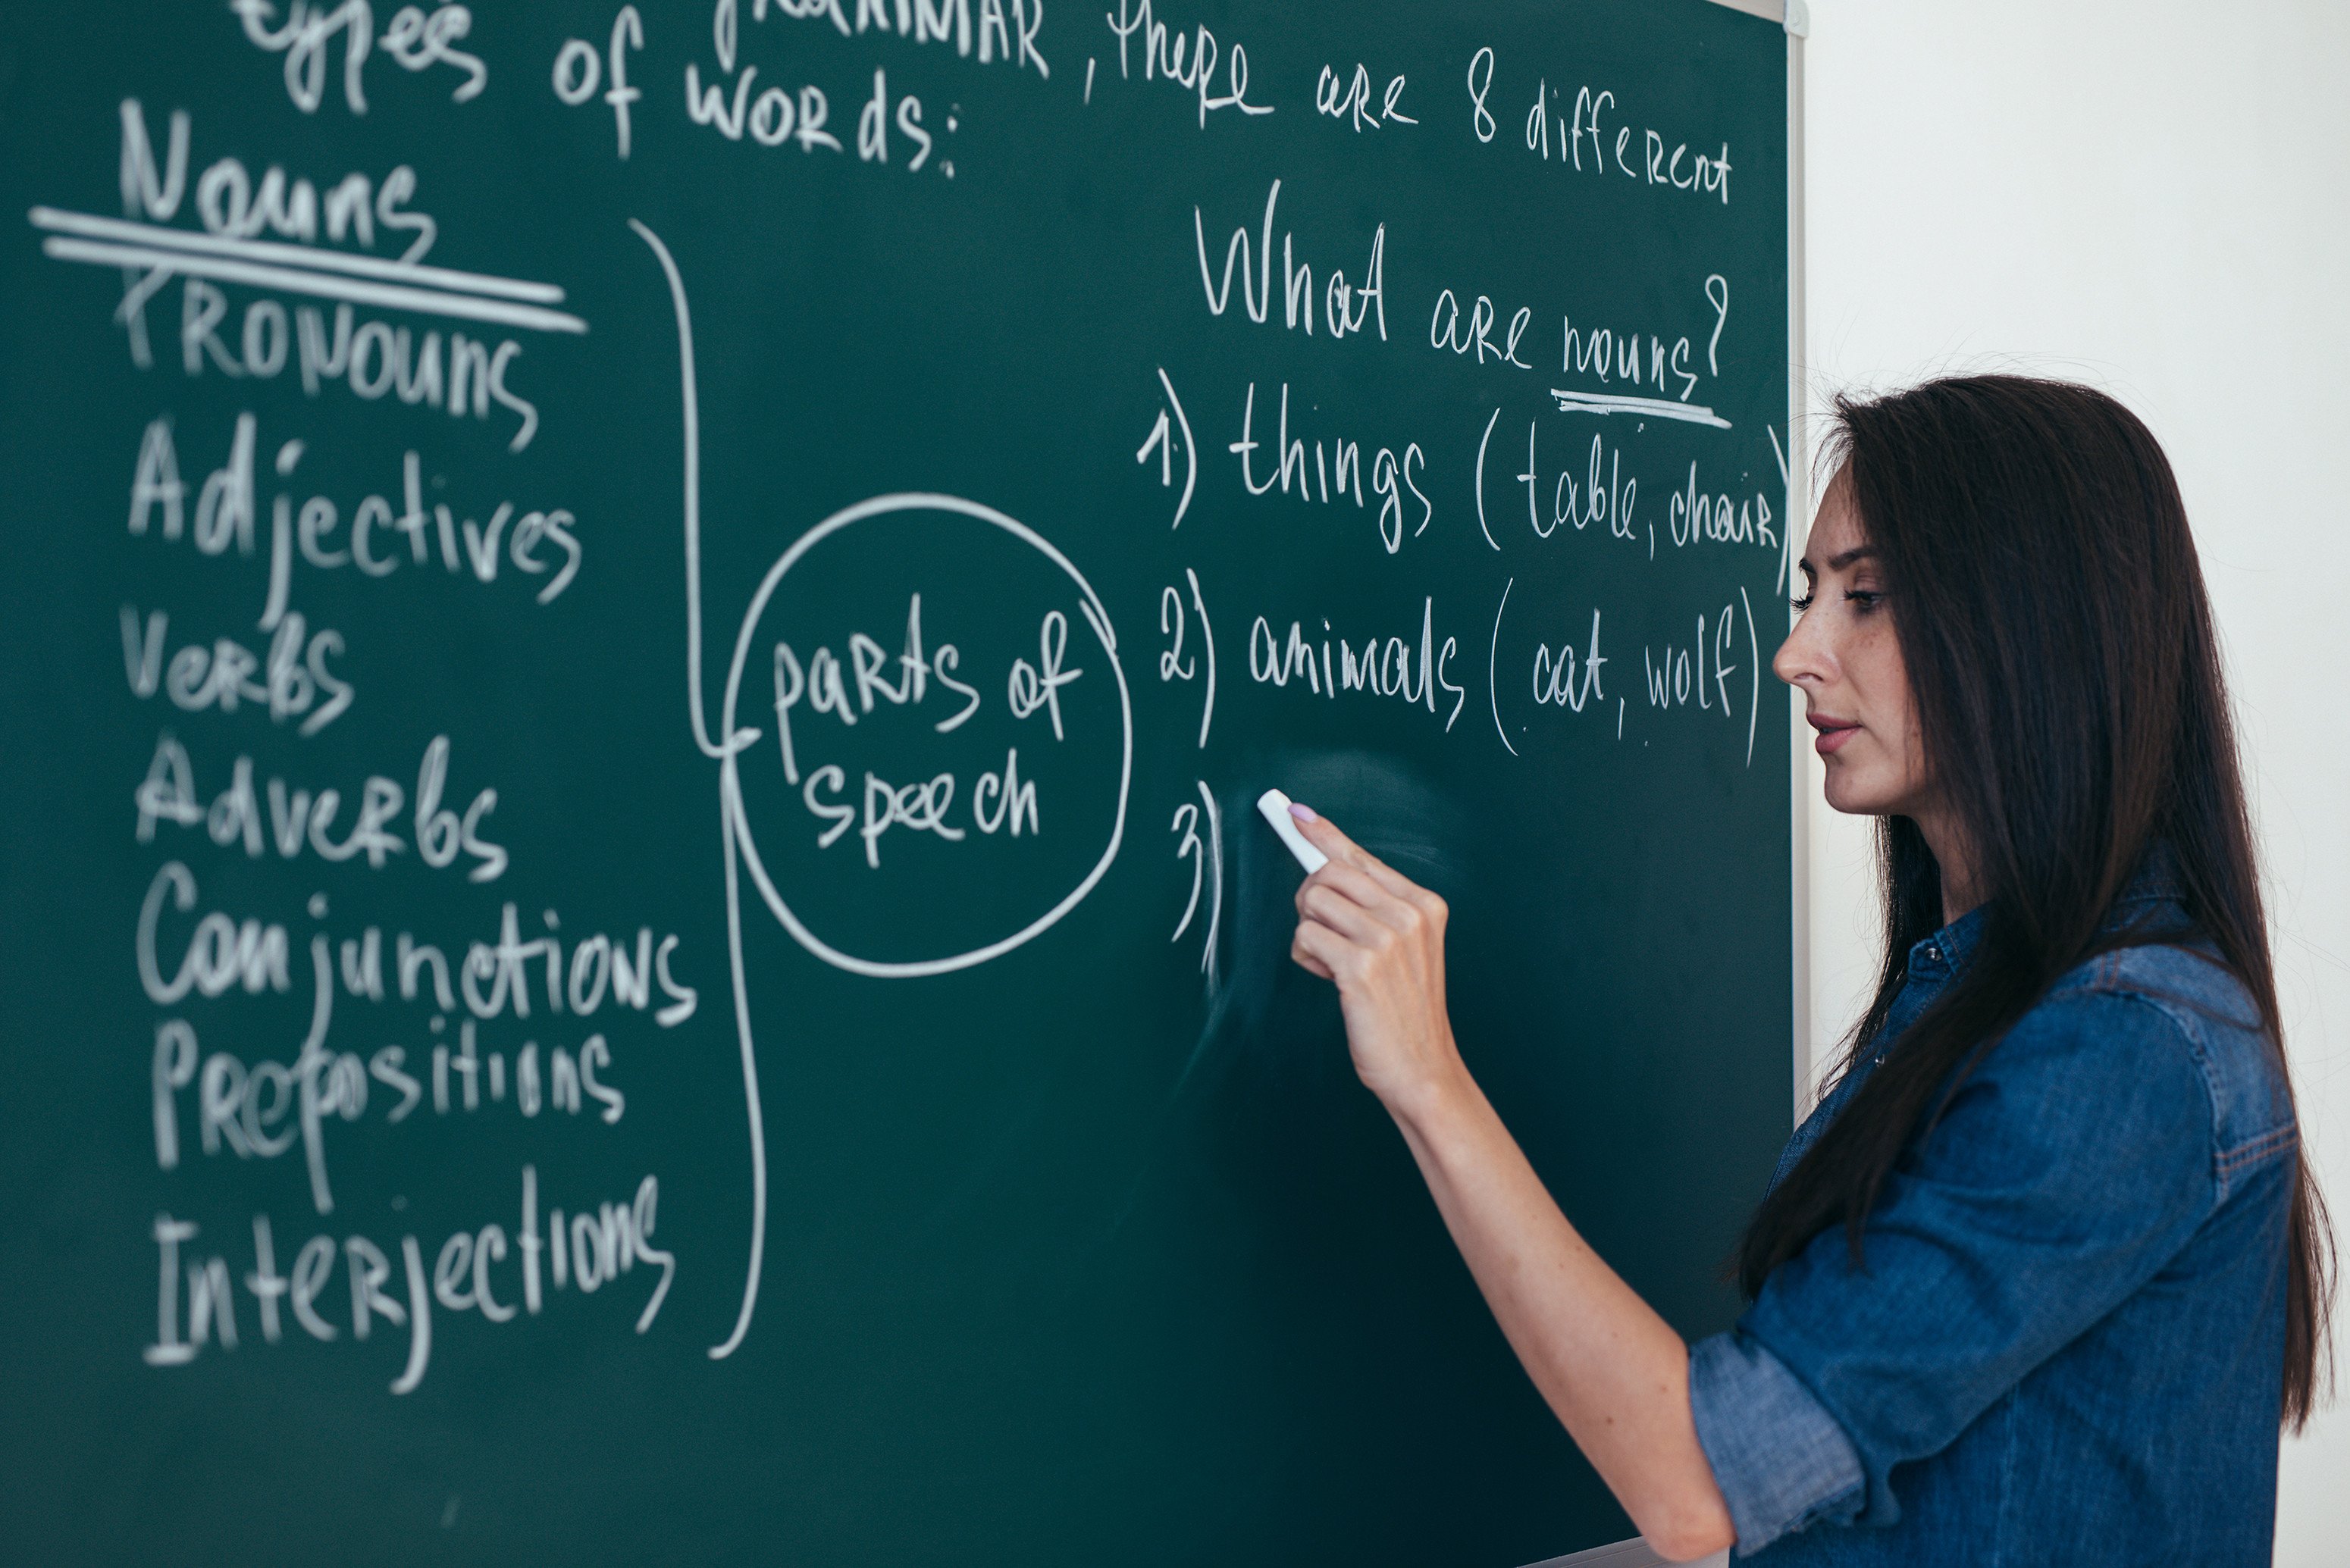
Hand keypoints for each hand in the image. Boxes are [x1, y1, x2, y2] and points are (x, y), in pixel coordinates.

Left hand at [1285, 804, 1466, 1119]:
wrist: (1423, 1068)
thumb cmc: (1404, 1010)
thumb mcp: (1402, 948)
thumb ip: (1371, 906)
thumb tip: (1321, 860)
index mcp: (1423, 905)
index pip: (1360, 857)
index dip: (1323, 835)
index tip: (1295, 813)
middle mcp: (1409, 915)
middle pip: (1328, 873)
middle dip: (1310, 900)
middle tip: (1323, 935)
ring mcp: (1386, 939)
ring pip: (1312, 902)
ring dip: (1309, 933)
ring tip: (1333, 963)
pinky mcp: (1360, 966)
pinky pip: (1305, 936)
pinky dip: (1306, 958)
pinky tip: (1330, 979)